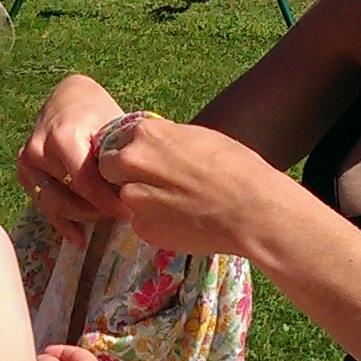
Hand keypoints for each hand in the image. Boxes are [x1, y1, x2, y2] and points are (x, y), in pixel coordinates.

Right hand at [17, 74, 125, 237]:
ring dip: (82, 217)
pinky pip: (43, 205)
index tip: (131, 211)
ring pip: (55, 204)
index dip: (109, 202)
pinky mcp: (24, 173)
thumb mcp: (111, 126)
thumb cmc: (95, 113)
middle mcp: (39, 150)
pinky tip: (79, 238)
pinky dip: (62, 223)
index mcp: (62, 137)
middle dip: (98, 211)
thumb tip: (138, 191)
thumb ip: (118, 156)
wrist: (66, 100)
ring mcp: (28, 163)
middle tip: (122, 216)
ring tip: (105, 221)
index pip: (86, 183)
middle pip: (71, 196)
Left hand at [93, 115, 268, 257]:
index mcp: (147, 133)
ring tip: (174, 206)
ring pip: (124, 198)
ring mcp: (134, 196)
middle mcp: (132, 161)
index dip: (132, 152)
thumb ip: (167, 142)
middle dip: (124, 176)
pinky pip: (140, 223)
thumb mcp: (198, 138)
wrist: (251, 210)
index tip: (148, 163)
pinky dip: (154, 223)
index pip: (119, 139)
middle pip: (108, 168)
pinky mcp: (142, 227)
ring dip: (140, 202)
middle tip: (154, 185)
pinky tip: (180, 222)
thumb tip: (155, 148)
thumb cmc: (236, 168)